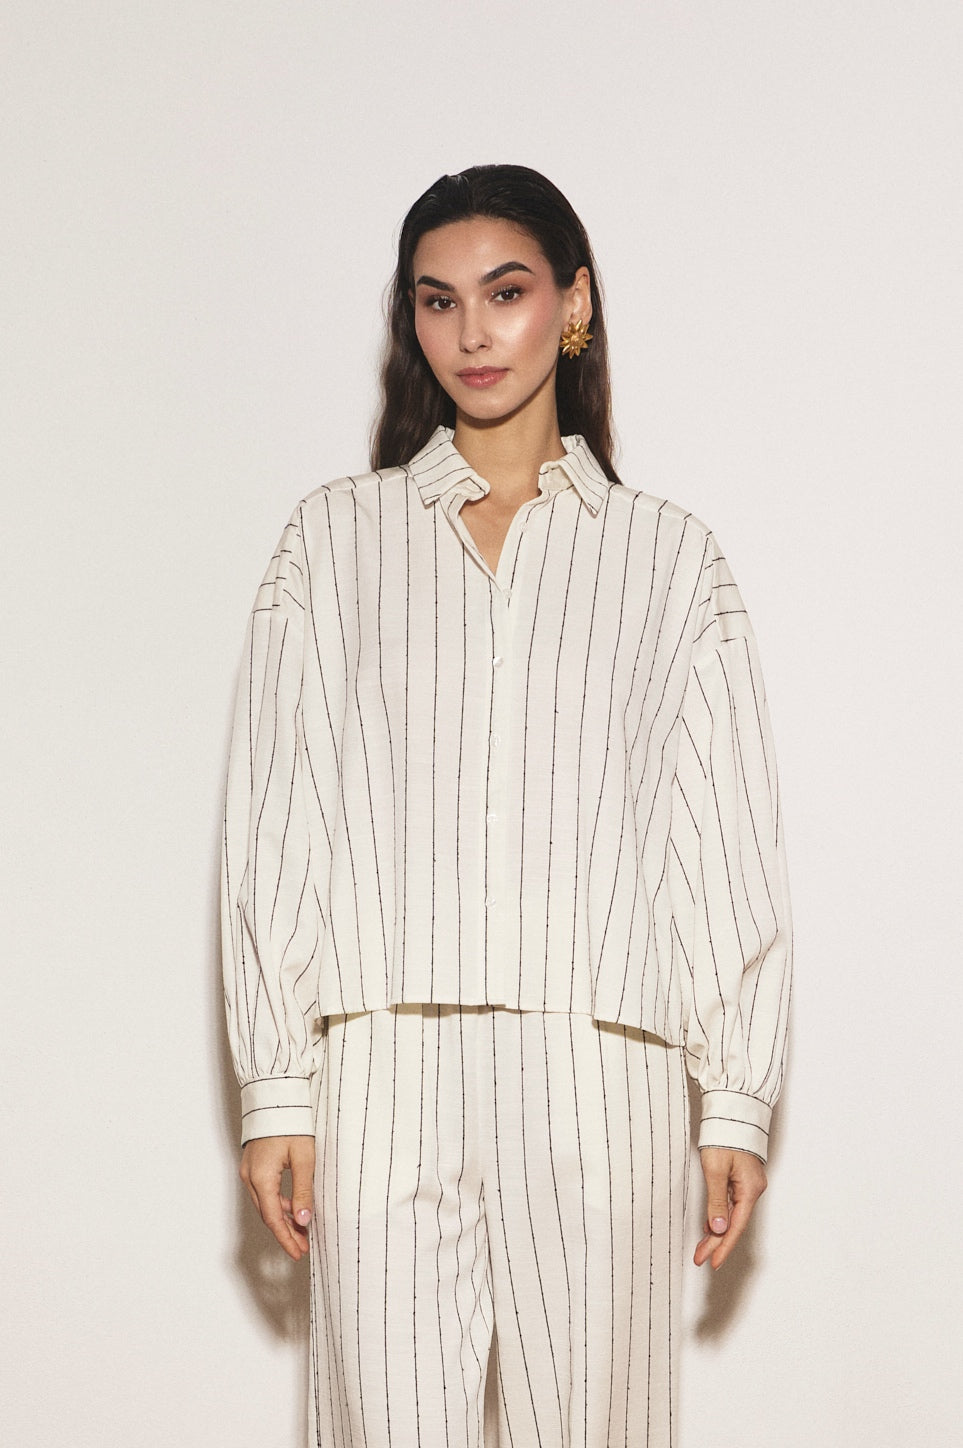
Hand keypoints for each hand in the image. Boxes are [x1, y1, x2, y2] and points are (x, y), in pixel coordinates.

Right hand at [239, 1135, 315, 1261]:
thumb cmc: (291, 1124)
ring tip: (303, 1230)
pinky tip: (293, 1208)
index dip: (286, 1238)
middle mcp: (250, 1177)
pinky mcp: (253, 1165)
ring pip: (266, 1204)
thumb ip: (303, 1191)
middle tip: (304, 1247)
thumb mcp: (304, 1159)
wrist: (276, 1098)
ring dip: (283, 1219)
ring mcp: (249, 1171)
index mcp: (261, 1178)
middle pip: (268, 1215)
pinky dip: (279, 1204)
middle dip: (286, 1232)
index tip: (299, 1252)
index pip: (274, 1219)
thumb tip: (304, 1221)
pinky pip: (265, 1192)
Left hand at [694, 1147, 766, 1269]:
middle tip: (700, 1258)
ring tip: (701, 1247)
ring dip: (716, 1230)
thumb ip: (717, 1200)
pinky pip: (731, 1203)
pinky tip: (710, 1225)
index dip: (724, 1246)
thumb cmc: (724, 1136)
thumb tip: (719, 1228)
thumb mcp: (716, 1169)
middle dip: (716, 1242)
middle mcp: (752, 1189)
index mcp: (750, 1189)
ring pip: (732, 1214)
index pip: (736, 1226)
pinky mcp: (740, 1178)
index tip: (712, 1262)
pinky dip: (719, 1215)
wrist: (731, 1112)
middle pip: (734, 1222)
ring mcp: (747, 1184)